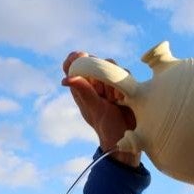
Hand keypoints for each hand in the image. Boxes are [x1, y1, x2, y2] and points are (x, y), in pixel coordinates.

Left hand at [61, 51, 138, 166]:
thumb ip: (83, 91)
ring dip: (110, 80)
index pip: (72, 65)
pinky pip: (124, 73)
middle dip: (97, 71)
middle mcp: (95, 83)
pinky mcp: (125, 85)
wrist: (128, 137)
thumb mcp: (93, 108)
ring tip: (112, 100)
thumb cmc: (106, 126)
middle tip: (100, 90)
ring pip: (110, 65)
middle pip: (93, 61)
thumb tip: (66, 79)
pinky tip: (121, 100)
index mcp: (82, 88)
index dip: (74, 58)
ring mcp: (110, 83)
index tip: (81, 56)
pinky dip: (122, 83)